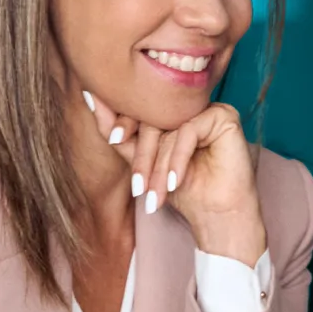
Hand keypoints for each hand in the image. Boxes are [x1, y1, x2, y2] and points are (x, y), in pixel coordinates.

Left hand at [83, 91, 264, 263]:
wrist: (217, 215)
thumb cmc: (182, 190)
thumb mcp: (141, 161)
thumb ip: (117, 132)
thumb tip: (88, 96)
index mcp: (172, 110)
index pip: (141, 109)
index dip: (124, 123)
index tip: (114, 138)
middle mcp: (190, 104)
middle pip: (153, 118)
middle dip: (143, 157)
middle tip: (138, 187)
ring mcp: (208, 108)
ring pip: (170, 126)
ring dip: (159, 165)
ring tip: (156, 193)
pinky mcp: (224, 116)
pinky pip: (189, 130)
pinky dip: (178, 159)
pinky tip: (175, 182)